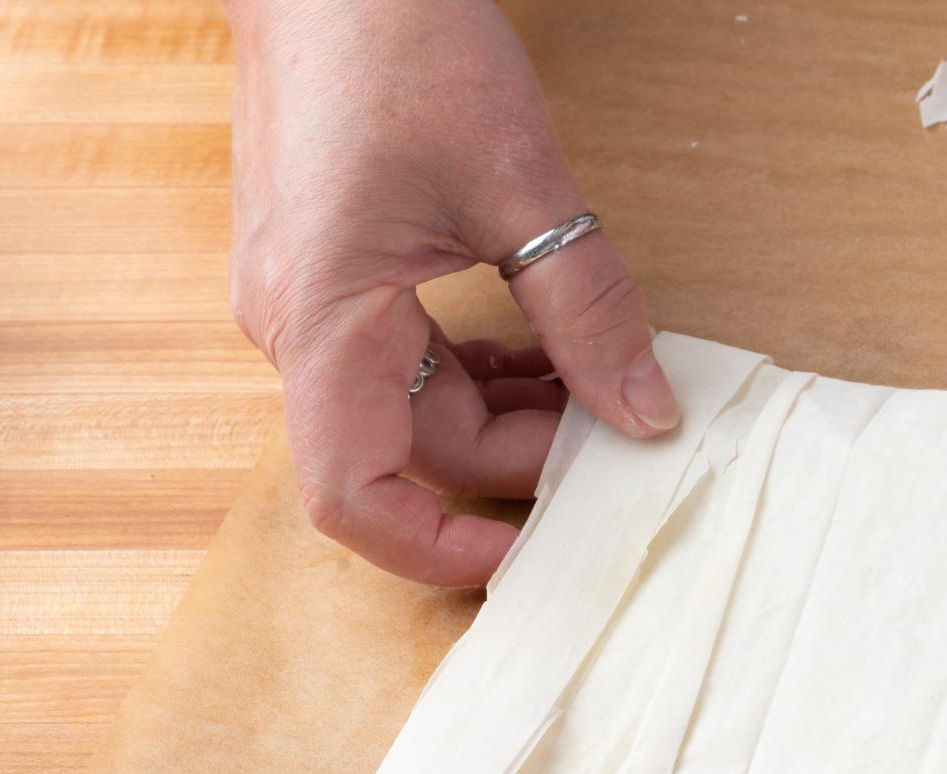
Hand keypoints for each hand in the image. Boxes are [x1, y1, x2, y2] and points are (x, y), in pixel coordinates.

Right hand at [224, 0, 678, 585]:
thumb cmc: (396, 44)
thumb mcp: (521, 186)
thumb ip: (588, 313)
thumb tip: (647, 415)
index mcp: (323, 320)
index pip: (355, 495)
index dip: (440, 548)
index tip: (532, 551)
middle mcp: (298, 329)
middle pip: (414, 451)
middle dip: (521, 457)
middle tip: (622, 435)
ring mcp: (311, 305)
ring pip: (418, 409)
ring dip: (511, 412)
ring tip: (601, 384)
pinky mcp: (335, 278)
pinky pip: (410, 362)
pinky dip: (485, 369)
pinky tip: (554, 349)